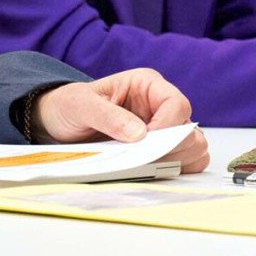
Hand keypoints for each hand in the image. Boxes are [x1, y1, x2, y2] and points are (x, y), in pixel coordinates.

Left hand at [33, 69, 208, 172]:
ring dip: (175, 161)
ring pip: (195, 149)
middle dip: (171, 148)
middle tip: (142, 158)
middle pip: (191, 131)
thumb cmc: (71, 106)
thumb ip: (108, 116)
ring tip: (143, 163)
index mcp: (147, 85)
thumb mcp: (81, 105)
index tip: (147, 144)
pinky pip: (188, 163)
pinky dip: (175, 170)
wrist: (60, 122)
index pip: (177, 104)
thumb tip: (140, 134)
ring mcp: (165, 129)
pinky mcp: (163, 150)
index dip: (168, 127)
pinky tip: (149, 169)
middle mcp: (161, 106)